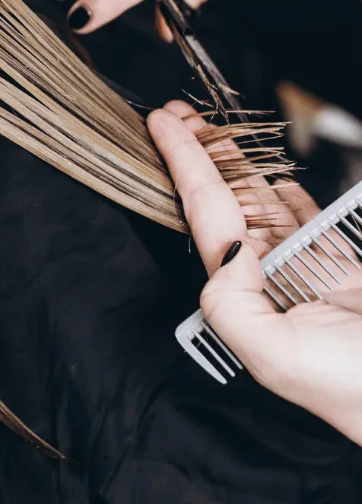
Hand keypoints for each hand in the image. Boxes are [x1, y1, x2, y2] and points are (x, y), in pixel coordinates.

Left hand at [148, 102, 361, 445]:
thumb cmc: (354, 389)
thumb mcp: (275, 357)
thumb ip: (231, 306)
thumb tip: (222, 253)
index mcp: (244, 299)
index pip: (203, 217)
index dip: (181, 164)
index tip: (160, 123)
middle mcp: (267, 282)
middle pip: (224, 205)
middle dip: (199, 157)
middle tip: (179, 114)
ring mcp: (305, 272)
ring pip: (261, 206)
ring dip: (236, 167)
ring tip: (211, 129)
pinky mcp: (344, 269)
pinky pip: (309, 222)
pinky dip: (288, 197)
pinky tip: (272, 179)